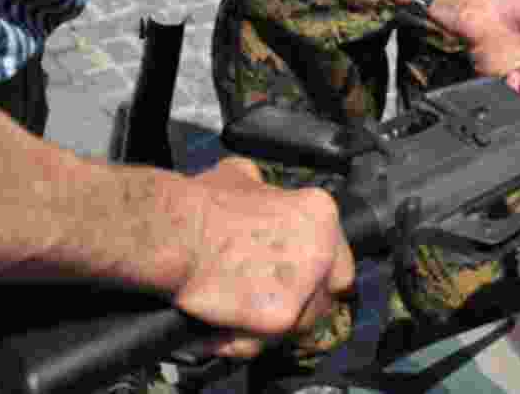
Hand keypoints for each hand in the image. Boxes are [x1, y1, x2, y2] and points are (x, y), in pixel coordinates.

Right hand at [173, 157, 354, 359]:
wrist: (180, 232)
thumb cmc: (205, 204)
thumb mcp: (244, 176)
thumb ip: (265, 190)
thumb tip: (258, 190)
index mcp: (320, 212)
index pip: (338, 258)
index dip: (315, 273)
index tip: (294, 280)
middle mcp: (323, 249)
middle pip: (325, 295)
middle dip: (300, 302)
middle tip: (266, 301)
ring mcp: (307, 285)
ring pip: (298, 324)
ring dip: (268, 325)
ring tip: (235, 313)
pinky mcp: (282, 318)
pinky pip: (264, 343)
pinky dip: (239, 340)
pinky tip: (220, 326)